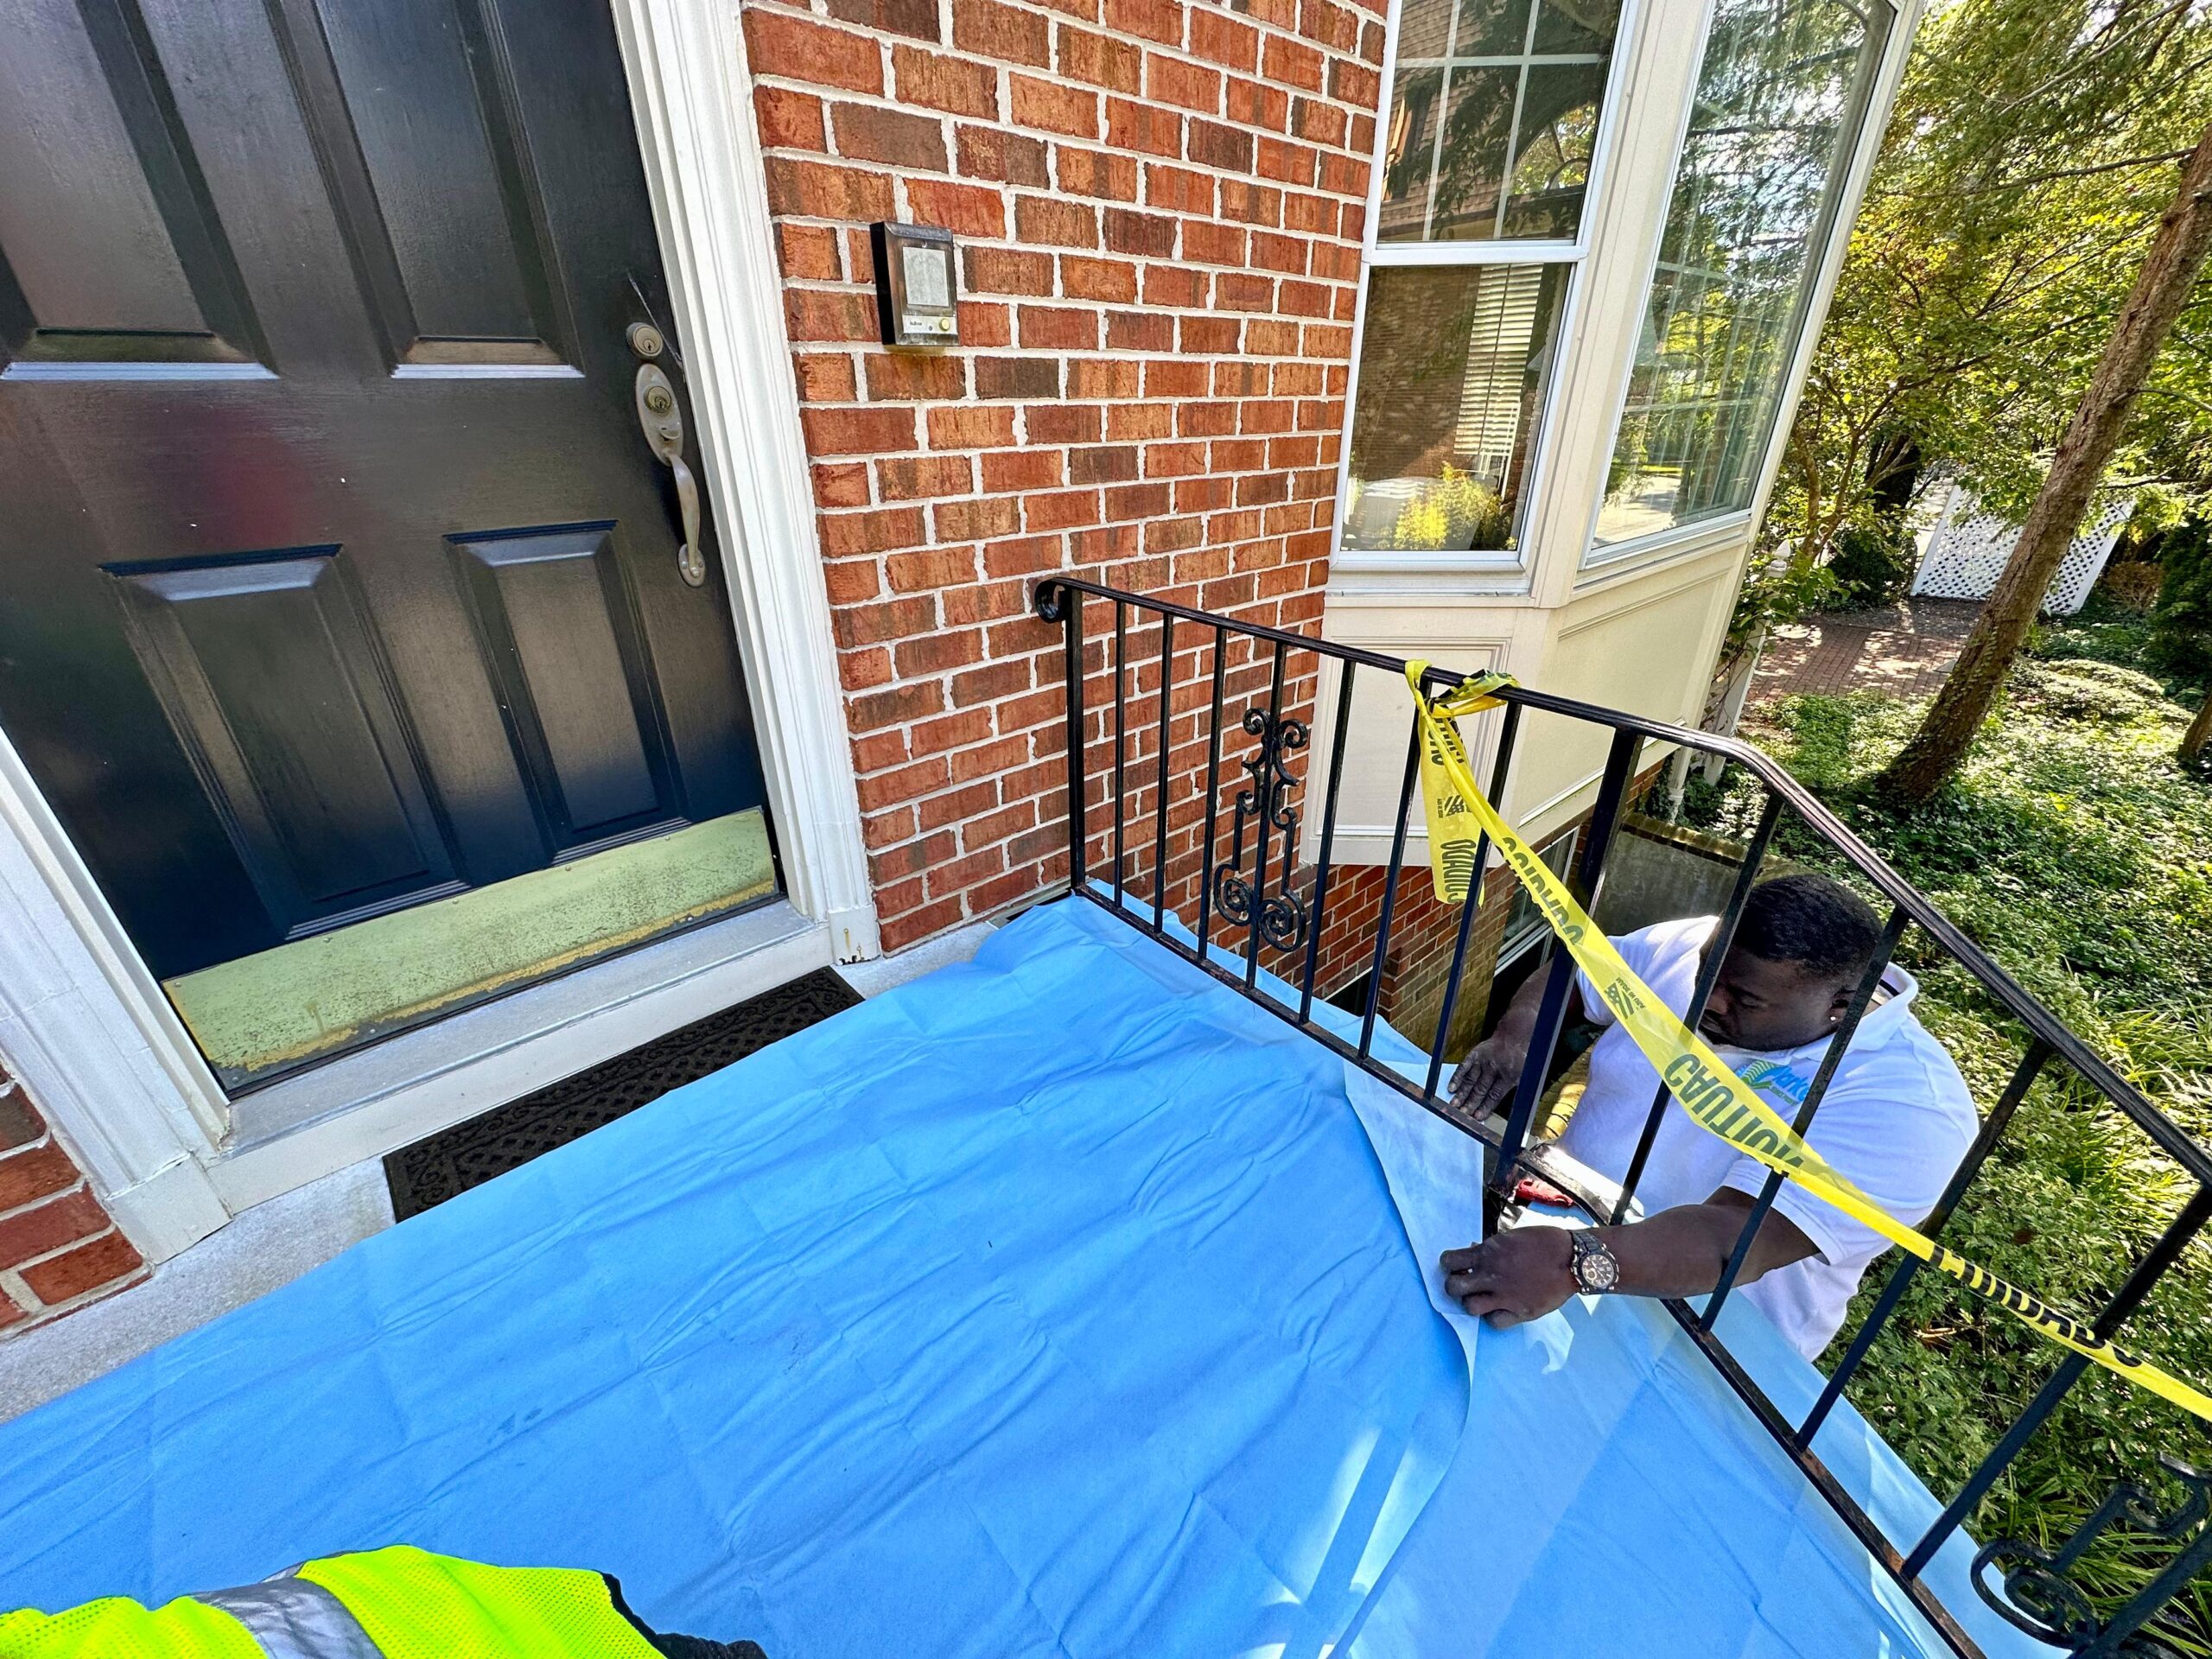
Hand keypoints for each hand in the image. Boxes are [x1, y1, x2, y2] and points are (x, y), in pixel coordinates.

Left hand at [1440, 1227, 1575, 1327]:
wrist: (1572, 1259)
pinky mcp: (1520, 1312)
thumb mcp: (1511, 1237)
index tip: (1456, 1266)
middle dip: (1454, 1286)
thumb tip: (1472, 1253)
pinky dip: (1493, 1317)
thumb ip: (1490, 1248)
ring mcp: (1505, 1296)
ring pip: (1469, 1308)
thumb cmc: (1543, 1242)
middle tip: (1464, 1285)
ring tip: (1481, 1299)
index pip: (1449, 1261)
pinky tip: (1499, 1310)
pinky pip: (1493, 1323)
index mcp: (1488, 1252)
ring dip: (1472, 1303)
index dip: (1449, 1264)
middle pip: (1453, 1288)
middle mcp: (1491, 1275)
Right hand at [1448, 1035, 1525, 1114]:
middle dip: (1470, 1103)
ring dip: (1462, 1094)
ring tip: (1454, 1105)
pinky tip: (1451, 1088)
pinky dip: (1456, 1077)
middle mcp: (1494, 1070)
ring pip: (1471, 1080)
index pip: (1494, 1095)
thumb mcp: (1522, 1076)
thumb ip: (1508, 1091)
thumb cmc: (1518, 1061)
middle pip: (1480, 1089)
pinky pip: (1463, 1067)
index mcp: (1508, 1077)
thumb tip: (1496, 1109)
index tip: (1477, 1117)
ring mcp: (1483, 1062)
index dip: (1485, 1107)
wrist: (1513, 1038)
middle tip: (1462, 1114)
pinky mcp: (1474, 1055)